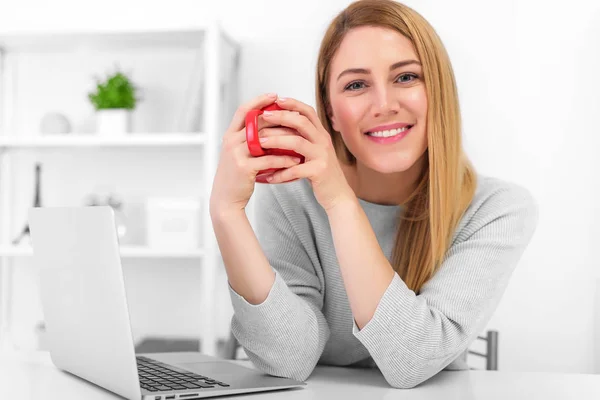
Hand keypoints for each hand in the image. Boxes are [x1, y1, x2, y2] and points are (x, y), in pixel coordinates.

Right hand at [209, 93, 303, 216]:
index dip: (258, 100)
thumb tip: (268, 125)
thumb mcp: (238, 153)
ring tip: (301, 138)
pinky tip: (295, 160)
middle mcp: (231, 141)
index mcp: (230, 135)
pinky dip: (284, 159)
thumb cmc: (236, 176)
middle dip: (279, 117)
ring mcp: (237, 154)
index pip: (243, 110)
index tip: (274, 95)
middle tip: (296, 116)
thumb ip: (248, 139)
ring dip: (286, 138)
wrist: (226, 199)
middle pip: (257, 121)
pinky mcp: (244, 168)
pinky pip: (269, 159)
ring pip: (266, 139)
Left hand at [259, 97, 354, 210]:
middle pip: (301, 122)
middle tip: (264, 116)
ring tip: (260, 142)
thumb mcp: (314, 151)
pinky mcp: (319, 171)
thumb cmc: (321, 173)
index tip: (277, 99)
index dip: (293, 104)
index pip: (308, 112)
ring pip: (297, 142)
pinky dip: (281, 172)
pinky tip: (269, 176)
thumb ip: (301, 139)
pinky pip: (296, 169)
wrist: (337, 194)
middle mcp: (323, 141)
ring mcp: (322, 156)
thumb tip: (278, 129)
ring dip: (276, 141)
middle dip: (281, 117)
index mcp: (320, 134)